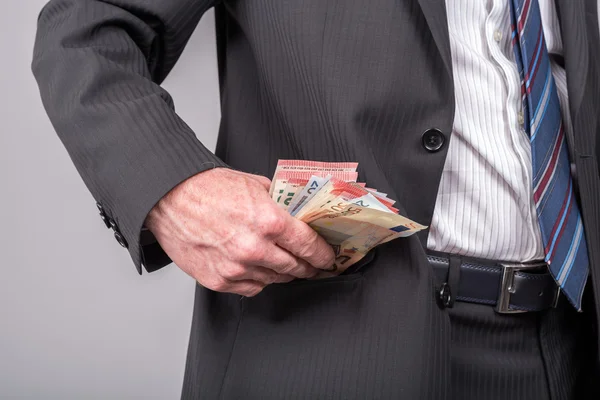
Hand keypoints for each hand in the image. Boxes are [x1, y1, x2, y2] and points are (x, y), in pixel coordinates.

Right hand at [144, 168, 335, 295]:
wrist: (170, 198)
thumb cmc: (209, 188)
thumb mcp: (256, 184)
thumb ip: (282, 203)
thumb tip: (301, 214)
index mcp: (269, 222)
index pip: (310, 246)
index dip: (324, 255)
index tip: (329, 258)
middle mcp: (254, 249)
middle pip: (296, 267)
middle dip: (309, 267)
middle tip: (315, 265)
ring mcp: (236, 268)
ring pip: (275, 280)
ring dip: (284, 274)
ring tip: (287, 265)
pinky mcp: (219, 280)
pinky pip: (251, 288)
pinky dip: (259, 280)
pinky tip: (260, 270)